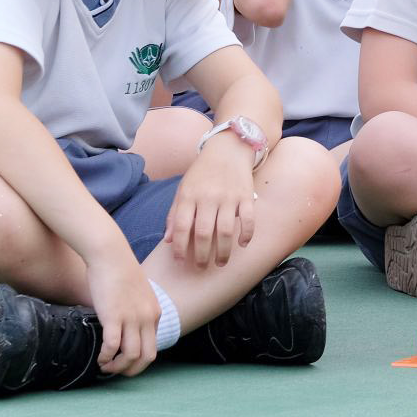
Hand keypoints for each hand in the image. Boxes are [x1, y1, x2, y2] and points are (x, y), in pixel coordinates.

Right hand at [86, 245, 160, 376]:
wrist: (110, 254)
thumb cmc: (119, 272)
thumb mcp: (137, 293)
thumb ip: (136, 311)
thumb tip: (126, 326)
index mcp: (154, 313)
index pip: (153, 347)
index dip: (138, 360)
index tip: (125, 362)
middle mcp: (147, 317)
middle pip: (147, 356)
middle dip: (131, 370)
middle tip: (116, 370)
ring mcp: (132, 317)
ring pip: (131, 355)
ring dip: (117, 367)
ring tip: (105, 365)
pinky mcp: (114, 315)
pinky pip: (112, 346)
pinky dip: (106, 357)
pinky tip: (99, 357)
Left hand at [163, 137, 257, 266]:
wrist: (228, 149)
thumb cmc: (202, 172)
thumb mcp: (183, 188)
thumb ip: (174, 213)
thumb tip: (168, 239)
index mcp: (189, 196)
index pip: (181, 226)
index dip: (179, 247)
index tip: (180, 261)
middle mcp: (208, 197)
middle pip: (204, 233)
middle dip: (202, 255)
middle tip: (201, 267)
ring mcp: (229, 197)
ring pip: (226, 231)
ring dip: (224, 251)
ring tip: (221, 263)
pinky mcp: (246, 196)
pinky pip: (248, 219)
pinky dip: (246, 234)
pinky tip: (242, 244)